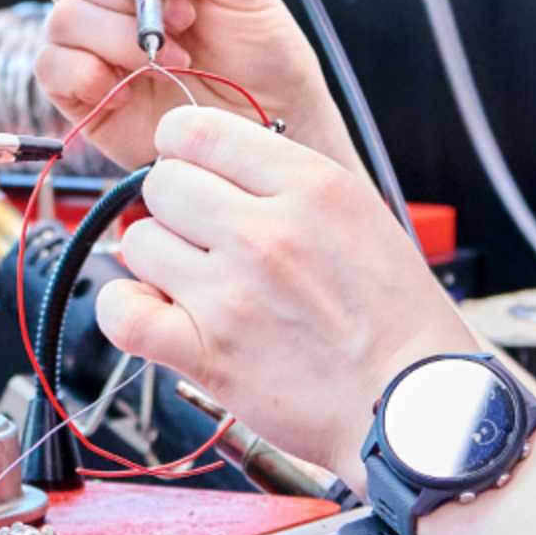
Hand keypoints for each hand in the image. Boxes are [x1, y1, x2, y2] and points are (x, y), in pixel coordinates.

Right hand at [38, 0, 349, 170]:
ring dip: (120, 40)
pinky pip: (53, 68)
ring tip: (176, 60)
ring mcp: (91, 42)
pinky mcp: (81, 91)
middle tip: (183, 19)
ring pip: (62, 19)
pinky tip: (131, 89)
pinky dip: (92, 75)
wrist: (271, 126)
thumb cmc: (261, 54)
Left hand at [92, 105, 475, 478]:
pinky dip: (125, 309)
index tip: (189, 168)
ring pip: (138, 241)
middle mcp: (266, 233)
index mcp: (310, 187)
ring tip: (192, 281)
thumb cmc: (395, 319)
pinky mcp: (207, 353)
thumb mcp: (360, 214)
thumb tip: (218, 160)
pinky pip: (122, 311)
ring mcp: (231, 294)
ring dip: (156, 260)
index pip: (198, 129)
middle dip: (173, 206)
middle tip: (199, 236)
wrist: (413, 405)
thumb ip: (287, 183)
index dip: (182, 147)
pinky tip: (152, 312)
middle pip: (162, 183)